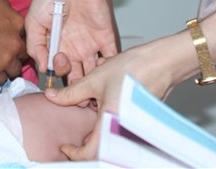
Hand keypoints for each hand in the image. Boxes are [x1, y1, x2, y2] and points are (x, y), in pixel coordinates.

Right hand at [0, 0, 25, 83]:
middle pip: (23, 54)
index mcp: (16, 23)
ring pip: (15, 70)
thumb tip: (5, 10)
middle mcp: (15, 42)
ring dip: (7, 68)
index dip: (16, 38)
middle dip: (15, 54)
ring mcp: (5, 59)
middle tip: (2, 54)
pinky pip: (1, 80)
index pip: (26, 35)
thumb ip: (3, 4)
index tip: (8, 40)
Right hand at [25, 0, 117, 83]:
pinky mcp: (105, 38)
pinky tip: (101, 70)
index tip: (56, 68)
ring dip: (91, 82)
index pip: (56, 71)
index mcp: (55, 46)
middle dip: (75, 87)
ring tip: (89, 84)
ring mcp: (89, 45)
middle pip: (75, 77)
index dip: (56, 77)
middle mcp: (72, 49)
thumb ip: (35, 45)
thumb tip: (42, 67)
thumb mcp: (33, 20)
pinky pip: (109, 58)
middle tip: (74, 85)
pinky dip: (107, 68)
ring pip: (92, 73)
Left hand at [45, 41, 179, 160]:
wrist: (163, 62)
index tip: (65, 146)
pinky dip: (109, 125)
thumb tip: (53, 97)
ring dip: (98, 133)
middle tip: (74, 138)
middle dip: (86, 144)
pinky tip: (105, 110)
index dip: (74, 153)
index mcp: (111, 121)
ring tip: (90, 118)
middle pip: (100, 148)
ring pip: (110, 138)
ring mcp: (133, 126)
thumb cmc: (134, 68)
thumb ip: (71, 92)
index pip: (89, 152)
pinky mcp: (138, 120)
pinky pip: (120, 130)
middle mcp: (124, 128)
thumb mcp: (95, 78)